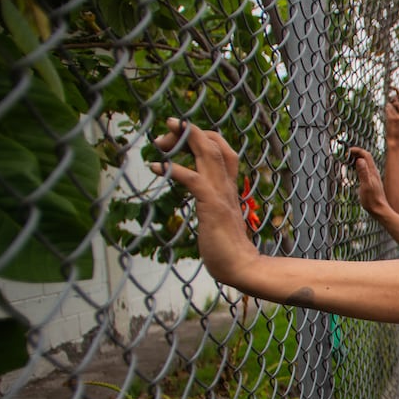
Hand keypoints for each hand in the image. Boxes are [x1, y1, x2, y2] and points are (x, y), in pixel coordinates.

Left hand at [148, 118, 258, 284]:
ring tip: (160, 139)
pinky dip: (173, 169)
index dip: (201, 137)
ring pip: (208, 153)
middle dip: (190, 131)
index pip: (221, 150)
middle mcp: (226, 185)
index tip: (178, 138)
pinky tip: (156, 167)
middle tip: (167, 133)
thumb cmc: (228, 248)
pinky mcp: (212, 205)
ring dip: (184, 139)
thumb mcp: (218, 217)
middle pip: (214, 144)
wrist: (242, 266)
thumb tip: (203, 203)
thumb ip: (212, 204)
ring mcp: (220, 194)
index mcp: (227, 187)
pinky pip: (192, 179)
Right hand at [350, 146, 389, 217]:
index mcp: (373, 172)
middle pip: (366, 157)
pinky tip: (354, 172)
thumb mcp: (365, 186)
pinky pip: (365, 170)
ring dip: (357, 159)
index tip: (347, 151)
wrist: (379, 210)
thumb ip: (363, 173)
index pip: (366, 155)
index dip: (357, 150)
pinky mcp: (372, 182)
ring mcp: (373, 177)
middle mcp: (374, 173)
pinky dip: (358, 167)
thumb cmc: (372, 200)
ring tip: (348, 161)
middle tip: (346, 155)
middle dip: (356, 153)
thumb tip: (359, 160)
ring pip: (366, 164)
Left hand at [384, 95, 398, 148]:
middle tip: (397, 103)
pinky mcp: (391, 118)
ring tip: (391, 105)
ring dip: (392, 104)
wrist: (397, 142)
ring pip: (394, 105)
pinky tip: (387, 107)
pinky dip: (387, 107)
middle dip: (398, 102)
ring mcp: (397, 117)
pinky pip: (388, 109)